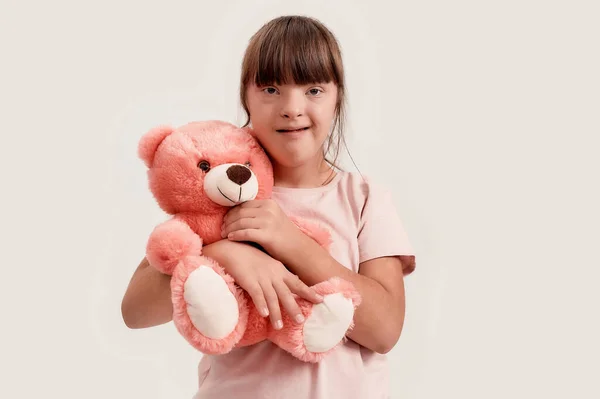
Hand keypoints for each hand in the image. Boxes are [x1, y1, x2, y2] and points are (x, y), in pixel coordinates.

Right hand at [203, 240, 322, 329]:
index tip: (321, 300)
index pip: (298, 283)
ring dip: (276, 313)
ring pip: (272, 297)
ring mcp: (261, 277)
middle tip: (301, 321)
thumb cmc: (250, 256)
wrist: (232, 247)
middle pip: (286, 293)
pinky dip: (261, 303)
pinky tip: (264, 314)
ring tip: (280, 326)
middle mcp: (273, 274)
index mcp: (280, 270)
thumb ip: (279, 274)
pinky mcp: (249, 280)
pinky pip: (256, 293)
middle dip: (294, 308)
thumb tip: (291, 282)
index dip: (309, 292)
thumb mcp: (269, 263)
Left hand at [221, 199, 301, 260]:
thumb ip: (259, 214)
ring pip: (241, 222)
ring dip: (229, 229)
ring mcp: (268, 222)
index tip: (225, 220)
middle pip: (240, 213)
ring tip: (223, 235)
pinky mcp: (267, 234)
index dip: (231, 212)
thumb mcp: (273, 218)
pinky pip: (245, 233)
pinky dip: (236, 235)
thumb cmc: (283, 236)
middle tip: (221, 229)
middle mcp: (268, 210)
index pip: (244, 205)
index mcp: (269, 203)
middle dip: (228, 221)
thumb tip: (237, 214)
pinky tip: (230, 238)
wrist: (298, 249)